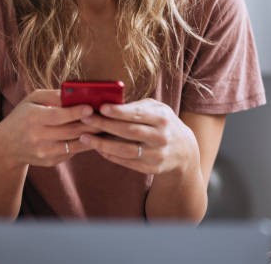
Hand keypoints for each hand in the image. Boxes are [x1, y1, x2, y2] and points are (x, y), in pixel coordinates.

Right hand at [0, 89, 100, 168]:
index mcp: (33, 118)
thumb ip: (52, 95)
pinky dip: (83, 144)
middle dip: (90, 124)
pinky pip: (71, 152)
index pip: (57, 116)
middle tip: (106, 116)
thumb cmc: (23, 116)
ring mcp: (44, 152)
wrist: (6, 146)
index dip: (75, 112)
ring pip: (74, 144)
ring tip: (104, 126)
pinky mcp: (50, 162)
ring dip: (91, 136)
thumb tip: (74, 92)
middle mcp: (38, 137)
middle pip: (70, 131)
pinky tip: (93, 136)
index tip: (91, 107)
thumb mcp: (31, 100)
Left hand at [79, 98, 197, 174]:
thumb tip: (111, 103)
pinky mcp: (151, 168)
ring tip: (85, 137)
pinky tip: (97, 148)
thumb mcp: (157, 109)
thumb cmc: (164, 122)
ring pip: (125, 150)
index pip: (137, 114)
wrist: (185, 151)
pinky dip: (110, 155)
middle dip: (105, 125)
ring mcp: (156, 154)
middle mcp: (160, 136)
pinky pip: (127, 162)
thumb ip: (137, 106)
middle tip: (85, 119)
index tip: (100, 108)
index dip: (118, 112)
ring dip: (102, 144)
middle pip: (129, 131)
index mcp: (162, 118)